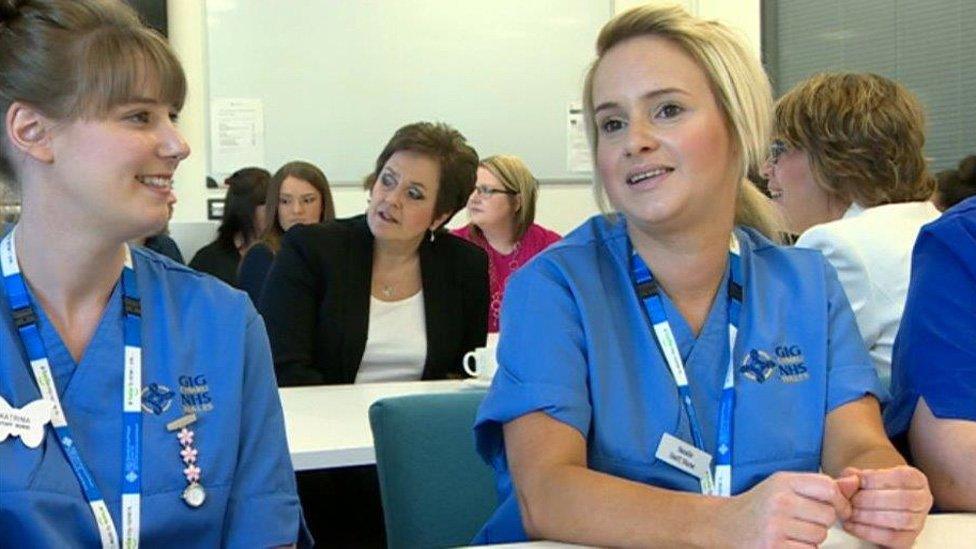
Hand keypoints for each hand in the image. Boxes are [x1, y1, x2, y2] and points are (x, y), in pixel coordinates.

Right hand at [721, 472, 852, 547]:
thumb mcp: (784, 486)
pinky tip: (788, 542)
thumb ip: (819, 486)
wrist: (726, 524)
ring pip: (820, 535)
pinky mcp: (774, 547)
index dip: (841, 501)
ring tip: (793, 531)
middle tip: (805, 520)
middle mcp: (780, 501)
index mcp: (784, 481)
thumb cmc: (761, 505)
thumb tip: (854, 482)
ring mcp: (776, 526)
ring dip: (813, 537)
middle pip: (828, 515)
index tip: (840, 509)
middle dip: (823, 521)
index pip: (828, 487)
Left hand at [840, 466, 932, 547]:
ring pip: (902, 519)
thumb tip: (851, 479)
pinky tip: (852, 525)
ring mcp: (918, 521)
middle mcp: (923, 500)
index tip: (859, 480)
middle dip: (872, 499)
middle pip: (904, 499)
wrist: (873, 509)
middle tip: (851, 499)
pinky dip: (869, 532)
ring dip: (870, 516)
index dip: (878, 479)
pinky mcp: (908, 540)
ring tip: (850, 512)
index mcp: (915, 479)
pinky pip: (893, 538)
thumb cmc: (869, 489)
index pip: (903, 477)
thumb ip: (853, 475)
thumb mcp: (860, 477)